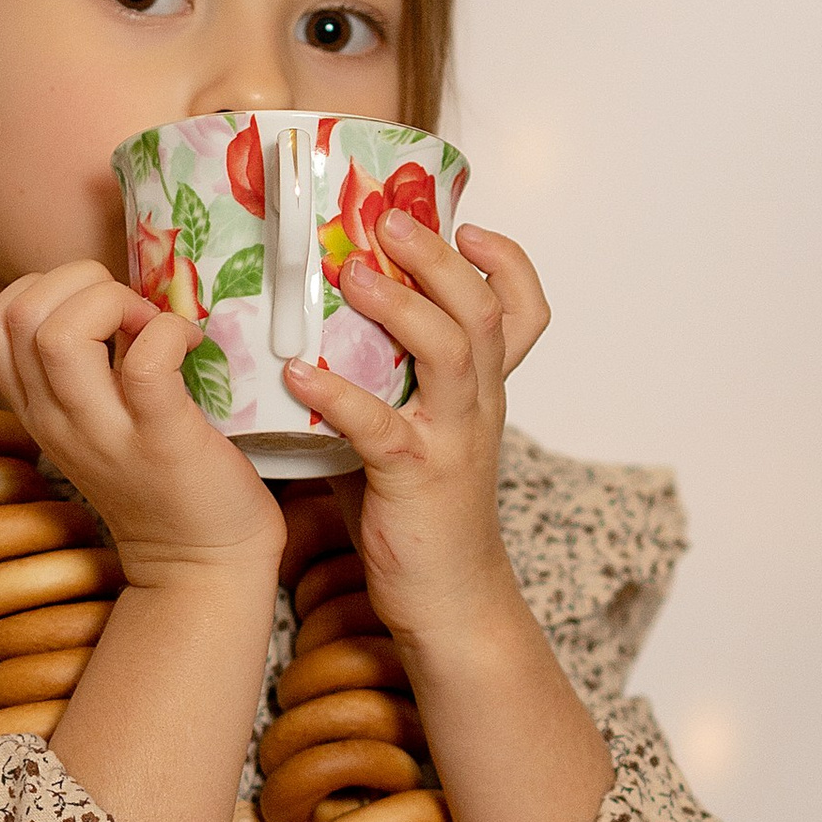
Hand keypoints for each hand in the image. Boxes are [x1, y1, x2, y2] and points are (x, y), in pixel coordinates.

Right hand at [0, 261, 280, 591]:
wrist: (199, 562)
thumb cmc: (159, 479)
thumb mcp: (93, 420)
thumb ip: (84, 365)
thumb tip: (114, 291)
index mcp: (36, 409)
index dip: (41, 289)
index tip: (95, 311)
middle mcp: (56, 420)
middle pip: (20, 313)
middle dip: (80, 282)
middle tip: (131, 313)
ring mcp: (103, 433)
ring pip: (61, 333)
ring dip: (116, 303)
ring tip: (153, 326)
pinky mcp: (161, 440)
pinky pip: (144, 364)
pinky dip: (168, 333)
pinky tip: (189, 344)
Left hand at [281, 215, 548, 653]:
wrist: (448, 600)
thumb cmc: (416, 513)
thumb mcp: (406, 430)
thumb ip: (378, 380)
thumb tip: (309, 327)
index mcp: (481, 390)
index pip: (523, 312)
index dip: (506, 262)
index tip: (466, 226)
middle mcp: (478, 406)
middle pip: (482, 312)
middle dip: (439, 258)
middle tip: (388, 221)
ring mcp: (453, 440)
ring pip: (452, 352)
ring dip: (400, 306)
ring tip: (348, 274)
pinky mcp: (417, 479)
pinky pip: (382, 427)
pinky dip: (339, 396)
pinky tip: (298, 375)